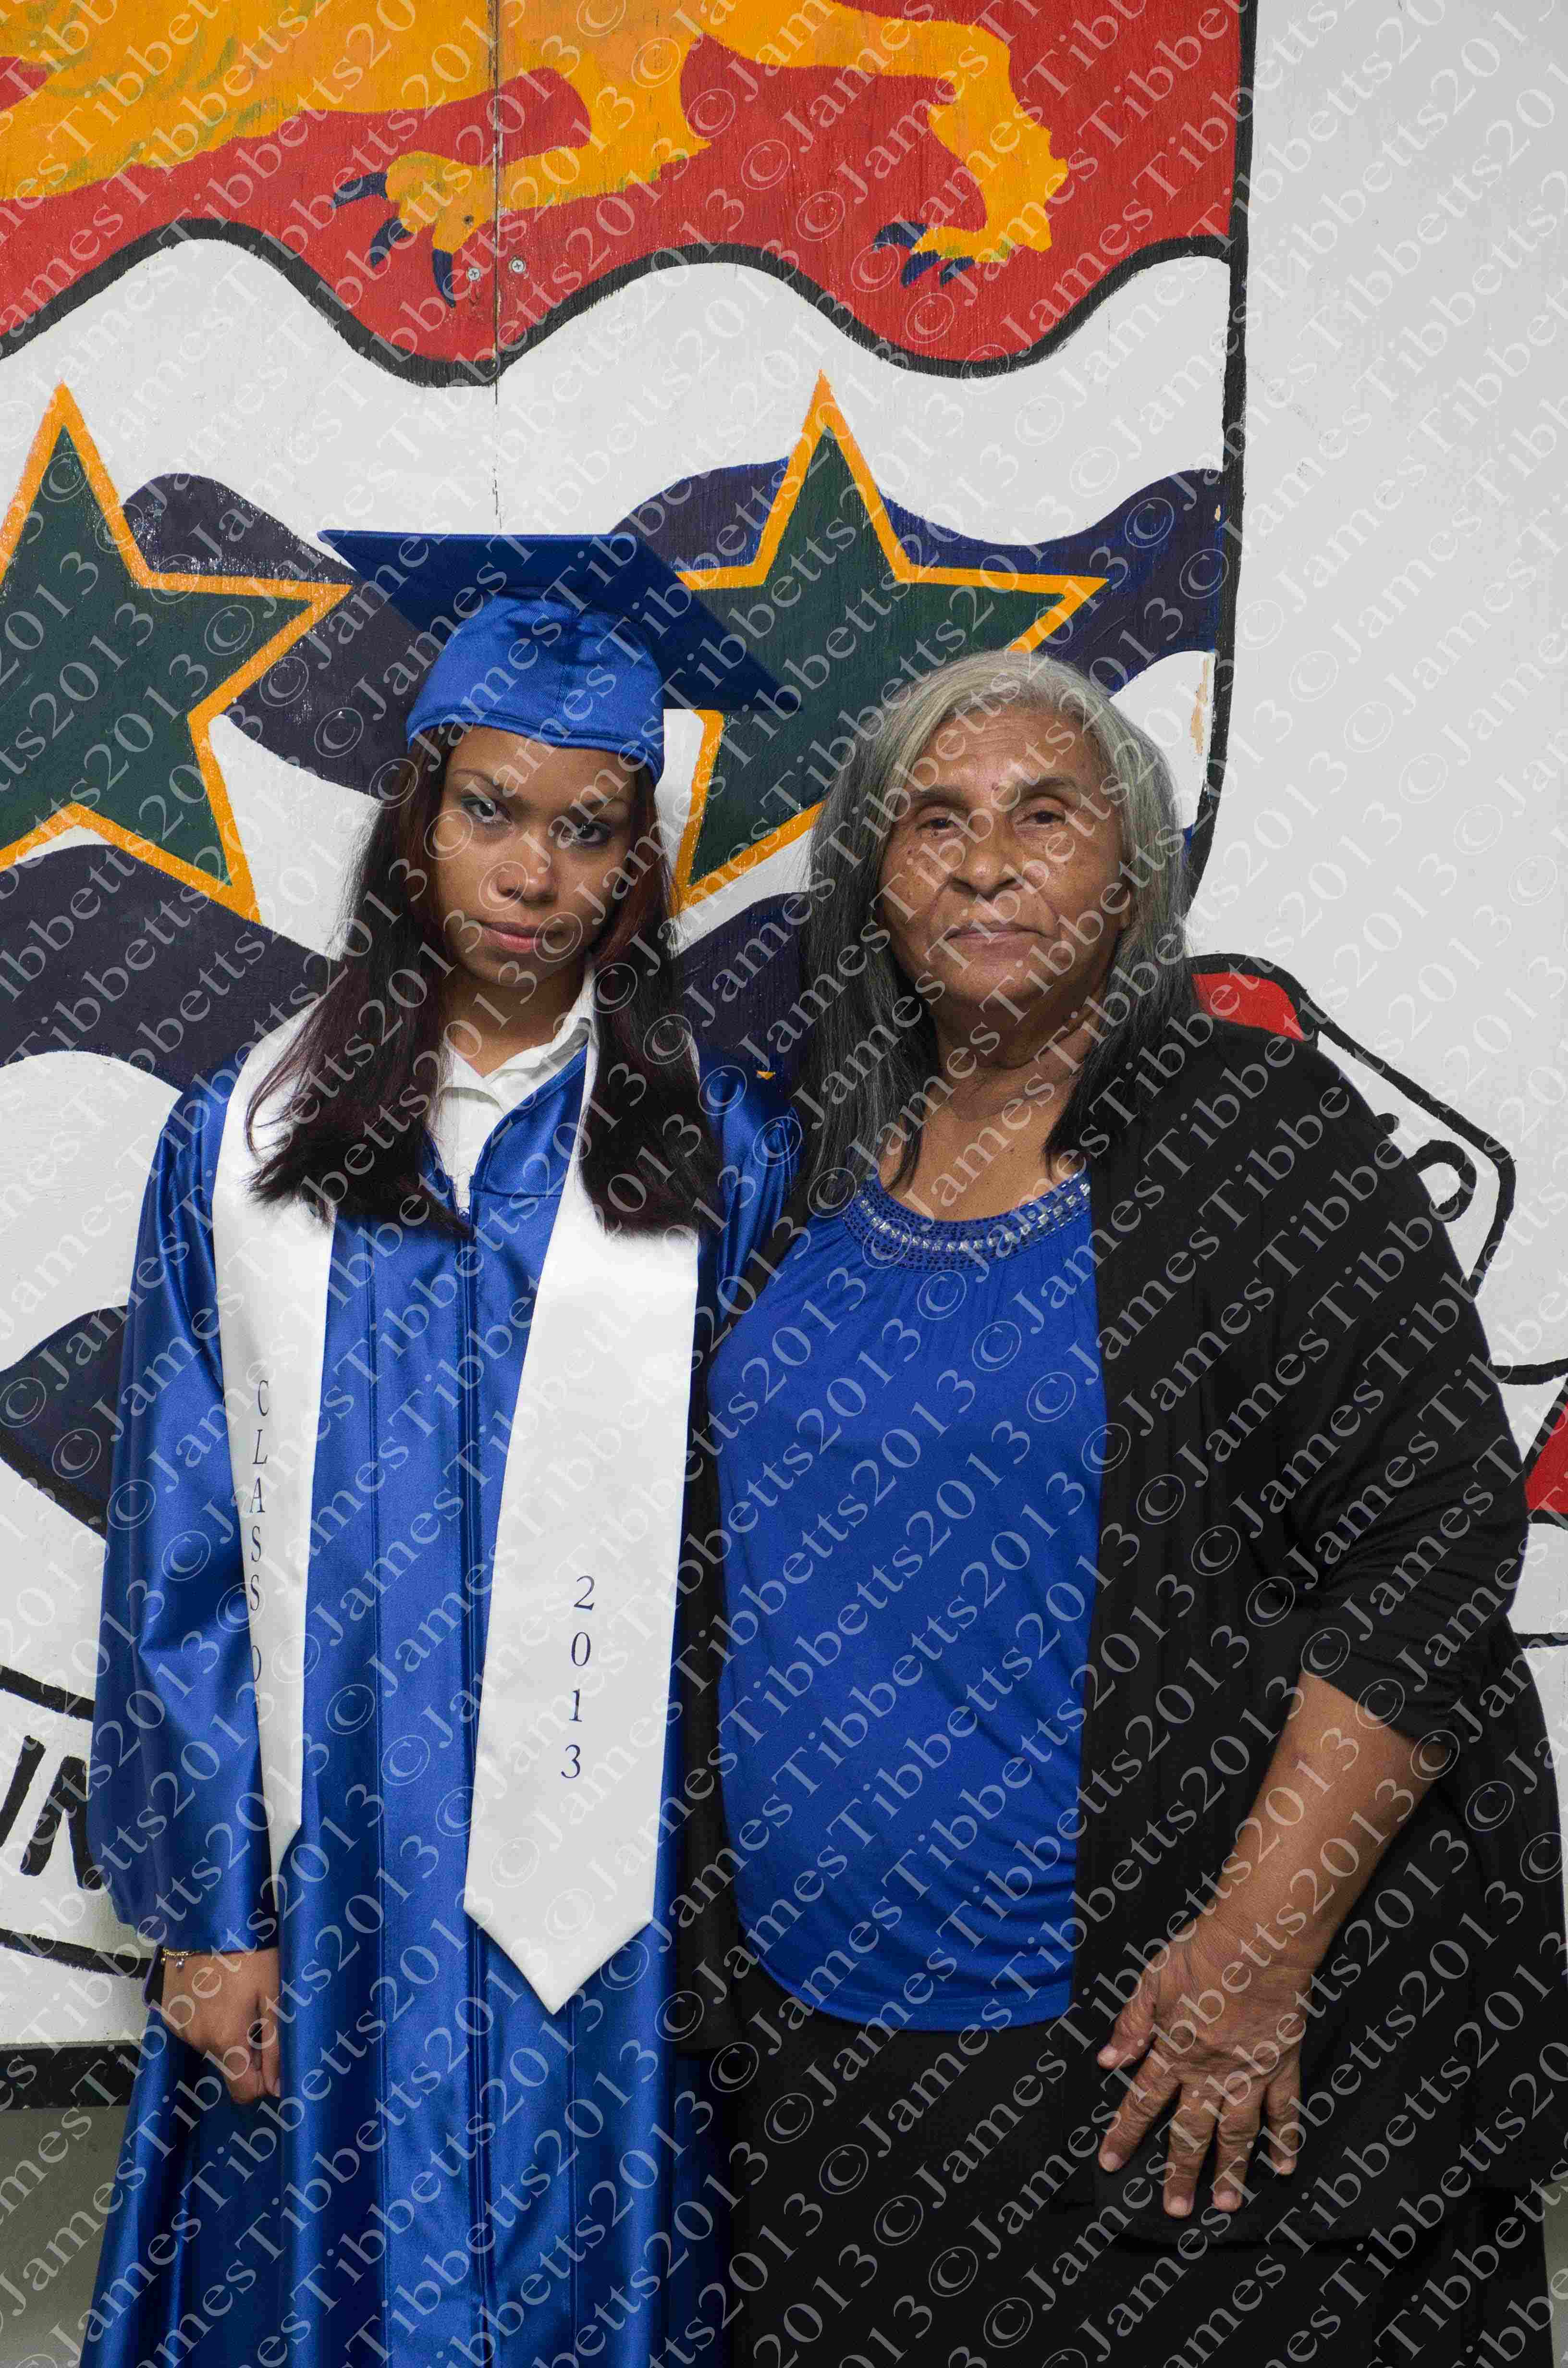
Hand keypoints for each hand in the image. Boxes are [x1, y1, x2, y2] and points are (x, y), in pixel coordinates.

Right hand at [158, 1948, 280, 2103]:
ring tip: (236, 1992)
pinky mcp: (168, 2009)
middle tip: (257, 2008)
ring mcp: (179, 2025)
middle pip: (228, 2064)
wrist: (209, 1917)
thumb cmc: (250, 1953)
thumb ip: (276, 2047)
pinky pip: (193, 2026)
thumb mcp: (274, 1996)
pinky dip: (207, 2016)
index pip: (242, 2091)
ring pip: (210, 2044)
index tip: (271, 2054)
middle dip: (245, 2046)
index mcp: (225, 2040)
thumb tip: (278, 2089)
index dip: (262, 2080)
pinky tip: (215, 1988)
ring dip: (225, 2029)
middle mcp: (197, 2040)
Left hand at [1095, 1909, 1307, 2216]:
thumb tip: (1108, 2058)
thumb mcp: (1152, 1980)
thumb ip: (1132, 2023)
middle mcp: (1209, 2072)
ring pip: (1237, 2133)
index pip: (1141, 2102)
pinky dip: (1286, 2140)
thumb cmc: (1201, 1952)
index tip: (1109, 2163)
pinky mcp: (1280, 2066)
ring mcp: (1247, 2074)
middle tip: (1175, 2209)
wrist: (1256, 1942)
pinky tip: (1283, 2166)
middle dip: (1180, 2173)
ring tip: (1226, 2204)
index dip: (1124, 2134)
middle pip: (1190, 2132)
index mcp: (1173, 2051)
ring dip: (1231, 2171)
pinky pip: (1284, 2111)